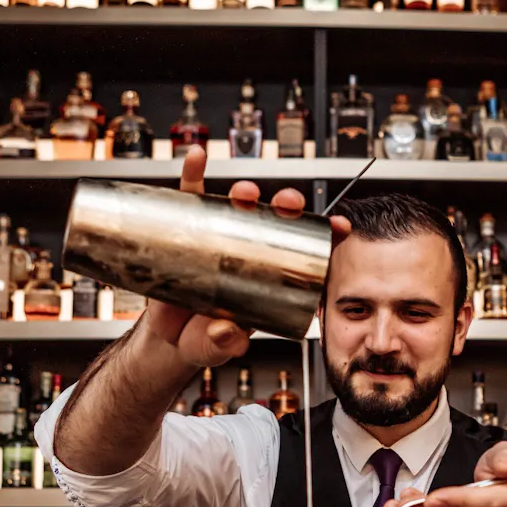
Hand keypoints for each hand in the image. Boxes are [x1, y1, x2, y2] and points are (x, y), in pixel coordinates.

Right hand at [143, 146, 353, 367]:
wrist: (168, 335)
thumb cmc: (201, 338)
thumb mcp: (213, 347)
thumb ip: (222, 345)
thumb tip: (229, 336)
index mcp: (267, 278)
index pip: (300, 252)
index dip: (321, 237)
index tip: (339, 227)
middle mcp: (247, 252)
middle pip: (272, 221)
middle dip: (286, 207)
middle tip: (290, 203)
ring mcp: (218, 238)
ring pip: (236, 207)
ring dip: (244, 194)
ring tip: (246, 193)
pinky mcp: (187, 230)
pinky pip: (191, 198)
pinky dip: (193, 175)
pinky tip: (198, 158)